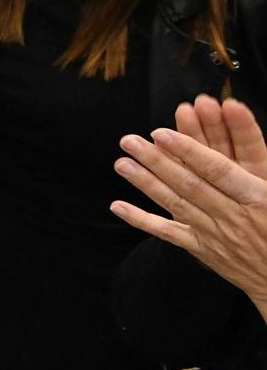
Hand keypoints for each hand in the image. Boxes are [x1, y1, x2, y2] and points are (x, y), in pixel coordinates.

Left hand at [114, 98, 266, 315]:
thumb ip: (262, 161)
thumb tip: (244, 120)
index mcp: (258, 197)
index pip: (217, 169)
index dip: (188, 150)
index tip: (162, 133)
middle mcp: (233, 216)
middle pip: (189, 183)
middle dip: (157, 160)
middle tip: (129, 140)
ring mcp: (215, 234)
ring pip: (175, 204)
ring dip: (146, 183)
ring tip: (121, 163)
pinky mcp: (203, 249)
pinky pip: (169, 233)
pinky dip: (141, 220)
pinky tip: (117, 206)